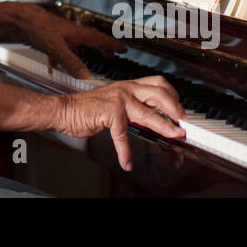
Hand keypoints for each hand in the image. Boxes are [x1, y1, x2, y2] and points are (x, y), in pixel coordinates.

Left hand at [17, 4, 125, 78]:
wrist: (22, 19)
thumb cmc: (39, 28)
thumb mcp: (57, 48)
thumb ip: (71, 63)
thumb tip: (85, 76)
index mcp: (78, 33)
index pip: (101, 39)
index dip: (113, 45)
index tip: (124, 49)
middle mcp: (73, 32)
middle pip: (93, 40)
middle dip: (103, 47)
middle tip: (112, 55)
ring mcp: (63, 33)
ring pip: (78, 44)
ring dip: (84, 52)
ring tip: (88, 62)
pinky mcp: (53, 36)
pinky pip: (64, 46)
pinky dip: (64, 55)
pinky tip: (56, 64)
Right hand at [53, 78, 184, 171]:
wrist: (64, 110)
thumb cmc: (88, 109)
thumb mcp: (116, 103)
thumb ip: (134, 107)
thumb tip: (155, 120)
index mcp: (129, 86)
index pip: (158, 84)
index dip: (174, 97)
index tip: (181, 111)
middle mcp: (126, 89)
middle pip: (159, 93)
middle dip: (175, 108)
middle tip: (183, 122)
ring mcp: (118, 100)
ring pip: (148, 113)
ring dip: (164, 127)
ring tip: (174, 136)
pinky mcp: (108, 113)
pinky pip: (123, 135)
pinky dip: (125, 152)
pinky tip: (126, 162)